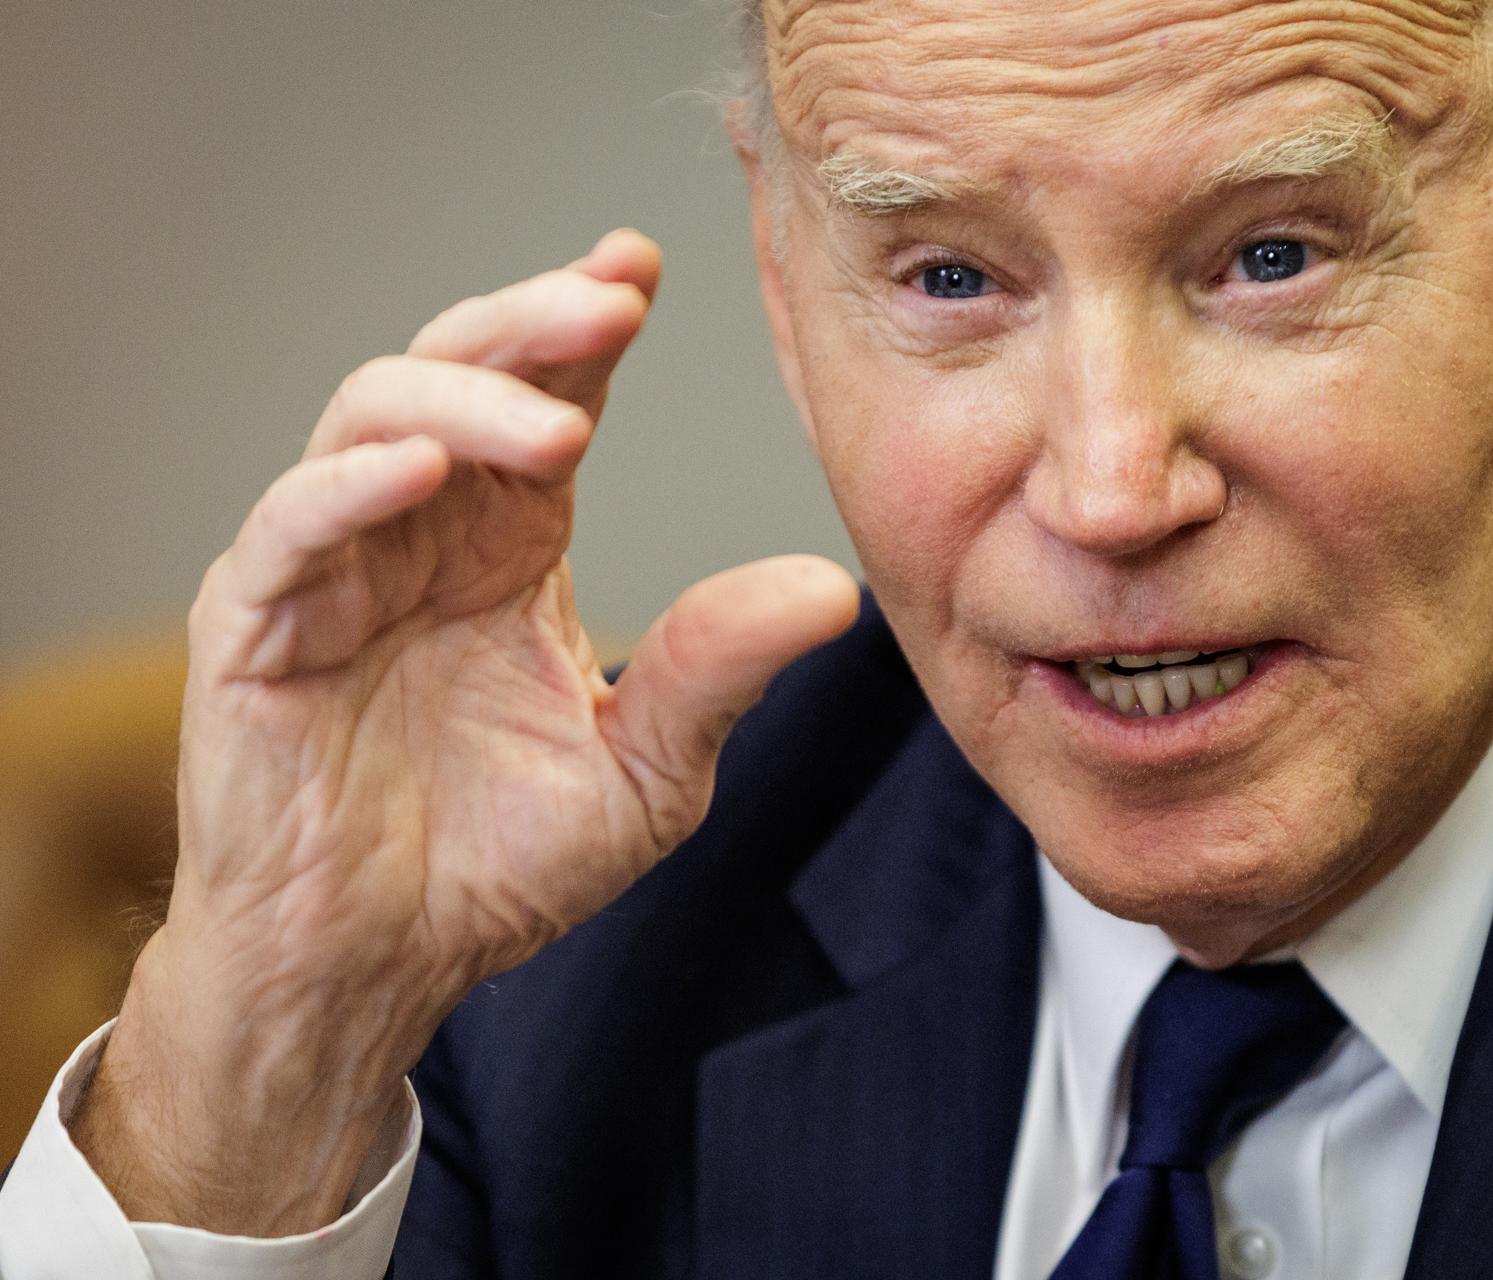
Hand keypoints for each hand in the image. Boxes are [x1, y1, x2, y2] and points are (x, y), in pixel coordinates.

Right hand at [69, 231, 859, 1234]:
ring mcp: (332, 568)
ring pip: (372, 417)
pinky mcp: (252, 625)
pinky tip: (419, 474)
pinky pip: (288, 527)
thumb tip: (832, 590)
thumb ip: (717, 669)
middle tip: (612, 302)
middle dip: (534, 324)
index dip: (585, 327)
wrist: (381, 966)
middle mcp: (422, 532)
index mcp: (511, 547)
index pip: (548, 399)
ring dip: (463, 400)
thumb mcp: (644, 768)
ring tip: (557, 428)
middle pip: (461, 371)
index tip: (642, 265)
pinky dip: (347, 487)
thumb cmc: (496, 866)